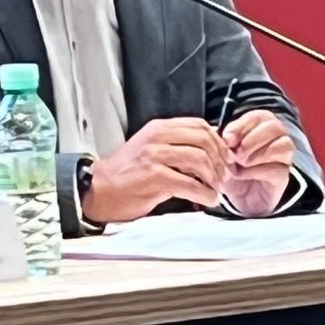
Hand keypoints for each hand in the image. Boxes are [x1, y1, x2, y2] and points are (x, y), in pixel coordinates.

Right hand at [80, 118, 225, 224]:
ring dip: (214, 178)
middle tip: (224, 176)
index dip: (218, 142)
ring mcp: (155, 156)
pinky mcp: (155, 178)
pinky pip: (190, 184)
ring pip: (200, 160)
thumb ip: (175, 145)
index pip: (199, 125)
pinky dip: (204, 194)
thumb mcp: (151, 149)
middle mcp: (157, 137)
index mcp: (159, 128)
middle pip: (204, 140)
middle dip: (220, 161)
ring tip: (215, 190)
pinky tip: (207, 199)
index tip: (225, 158)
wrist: (99, 190)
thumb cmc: (126, 174)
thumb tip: (208, 151)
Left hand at [219, 109, 297, 217]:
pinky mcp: (284, 175)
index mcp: (262, 125)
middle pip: (275, 127)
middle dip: (251, 139)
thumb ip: (220, 139)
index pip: (259, 116)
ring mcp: (284, 156)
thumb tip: (215, 131)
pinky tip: (243, 175)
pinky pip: (276, 168)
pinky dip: (256, 171)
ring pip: (281, 145)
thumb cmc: (233, 167)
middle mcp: (278, 137)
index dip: (242, 126)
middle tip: (235, 153)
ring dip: (255, 154)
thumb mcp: (223, 151)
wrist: (239, 196)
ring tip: (240, 164)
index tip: (227, 139)